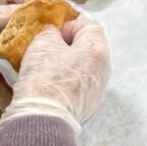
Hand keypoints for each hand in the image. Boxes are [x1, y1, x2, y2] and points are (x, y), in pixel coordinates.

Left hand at [0, 0, 37, 112]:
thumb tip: (26, 12)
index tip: (42, 7)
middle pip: (20, 7)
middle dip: (35, 14)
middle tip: (50, 25)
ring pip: (18, 27)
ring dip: (30, 32)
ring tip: (43, 39)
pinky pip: (10, 45)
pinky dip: (20, 48)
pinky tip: (29, 51)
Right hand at [0, 17, 109, 134]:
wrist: (43, 119)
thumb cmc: (44, 78)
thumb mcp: (42, 43)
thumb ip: (51, 32)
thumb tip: (54, 34)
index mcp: (98, 49)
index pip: (89, 25)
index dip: (69, 26)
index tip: (52, 34)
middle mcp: (104, 67)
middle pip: (88, 46)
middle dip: (68, 45)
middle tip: (47, 50)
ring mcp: (99, 87)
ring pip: (84, 66)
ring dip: (68, 63)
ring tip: (47, 68)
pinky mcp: (90, 104)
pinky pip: (81, 84)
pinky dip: (69, 80)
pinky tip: (52, 85)